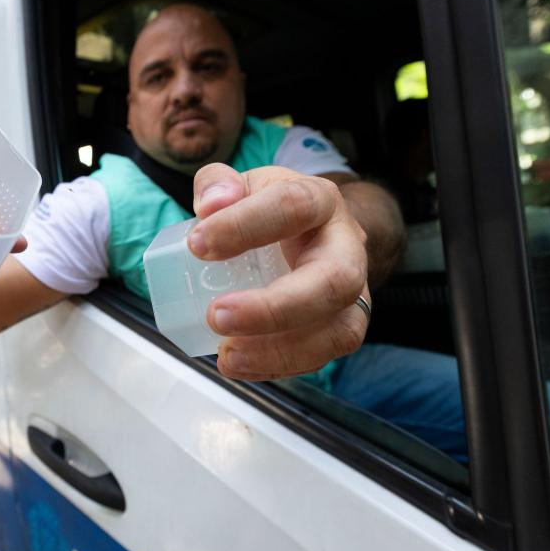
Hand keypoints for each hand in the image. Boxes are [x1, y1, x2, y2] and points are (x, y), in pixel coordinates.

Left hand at [190, 164, 369, 380]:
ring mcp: (352, 293)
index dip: (245, 225)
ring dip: (280, 350)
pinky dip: (279, 365)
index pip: (294, 207)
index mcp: (320, 202)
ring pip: (339, 330)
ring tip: (227, 354)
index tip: (197, 245)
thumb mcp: (244, 185)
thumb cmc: (270, 210)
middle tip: (217, 316)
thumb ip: (218, 185)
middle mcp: (346, 248)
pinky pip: (323, 356)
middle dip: (274, 307)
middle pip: (334, 281)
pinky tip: (240, 364)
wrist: (312, 233)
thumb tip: (210, 205)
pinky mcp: (342, 328)